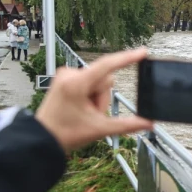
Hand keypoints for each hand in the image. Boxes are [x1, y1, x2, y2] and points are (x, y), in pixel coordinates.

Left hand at [35, 48, 151, 151]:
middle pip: (104, 79)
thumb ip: (126, 125)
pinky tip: (78, 107)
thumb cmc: (66, 134)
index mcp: (77, 84)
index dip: (127, 58)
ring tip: (83, 112)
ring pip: (97, 81)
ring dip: (96, 98)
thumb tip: (149, 123)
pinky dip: (88, 95)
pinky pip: (87, 81)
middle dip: (102, 98)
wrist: (42, 139)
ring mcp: (65, 74)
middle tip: (91, 114)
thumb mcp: (100, 129)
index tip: (142, 52)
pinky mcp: (64, 78)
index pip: (107, 66)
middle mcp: (70, 73)